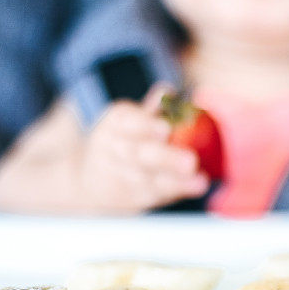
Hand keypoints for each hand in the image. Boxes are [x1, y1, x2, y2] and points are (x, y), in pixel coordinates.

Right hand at [77, 88, 209, 213]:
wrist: (89, 181)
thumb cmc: (122, 141)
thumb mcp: (130, 120)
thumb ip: (151, 110)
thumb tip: (167, 91)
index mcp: (116, 123)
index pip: (129, 123)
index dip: (146, 126)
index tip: (165, 129)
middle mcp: (114, 149)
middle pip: (138, 155)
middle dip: (166, 159)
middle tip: (190, 162)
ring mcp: (120, 176)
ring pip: (147, 180)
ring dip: (175, 181)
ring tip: (200, 182)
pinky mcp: (128, 198)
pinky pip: (151, 195)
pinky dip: (174, 192)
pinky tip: (195, 187)